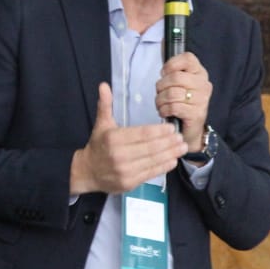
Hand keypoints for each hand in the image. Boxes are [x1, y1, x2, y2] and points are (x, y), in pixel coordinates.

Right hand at [71, 82, 187, 193]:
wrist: (87, 172)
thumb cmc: (98, 146)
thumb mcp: (101, 124)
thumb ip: (105, 105)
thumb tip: (104, 85)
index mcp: (113, 138)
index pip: (142, 134)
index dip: (159, 131)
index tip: (171, 128)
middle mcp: (119, 155)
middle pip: (151, 147)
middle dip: (169, 142)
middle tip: (181, 137)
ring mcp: (125, 171)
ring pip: (153, 161)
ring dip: (170, 154)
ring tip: (182, 147)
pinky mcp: (129, 183)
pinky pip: (151, 173)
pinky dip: (164, 166)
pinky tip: (173, 160)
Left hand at [155, 53, 211, 151]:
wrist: (190, 129)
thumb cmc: (180, 102)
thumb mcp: (177, 83)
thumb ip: (172, 69)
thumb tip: (162, 49)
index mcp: (200, 72)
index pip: (188, 58)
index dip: (171, 64)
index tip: (164, 73)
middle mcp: (204, 84)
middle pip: (175, 77)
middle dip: (161, 86)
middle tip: (160, 93)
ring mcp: (202, 99)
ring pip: (172, 93)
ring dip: (160, 100)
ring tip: (161, 104)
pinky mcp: (197, 113)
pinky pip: (174, 107)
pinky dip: (164, 110)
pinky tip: (165, 112)